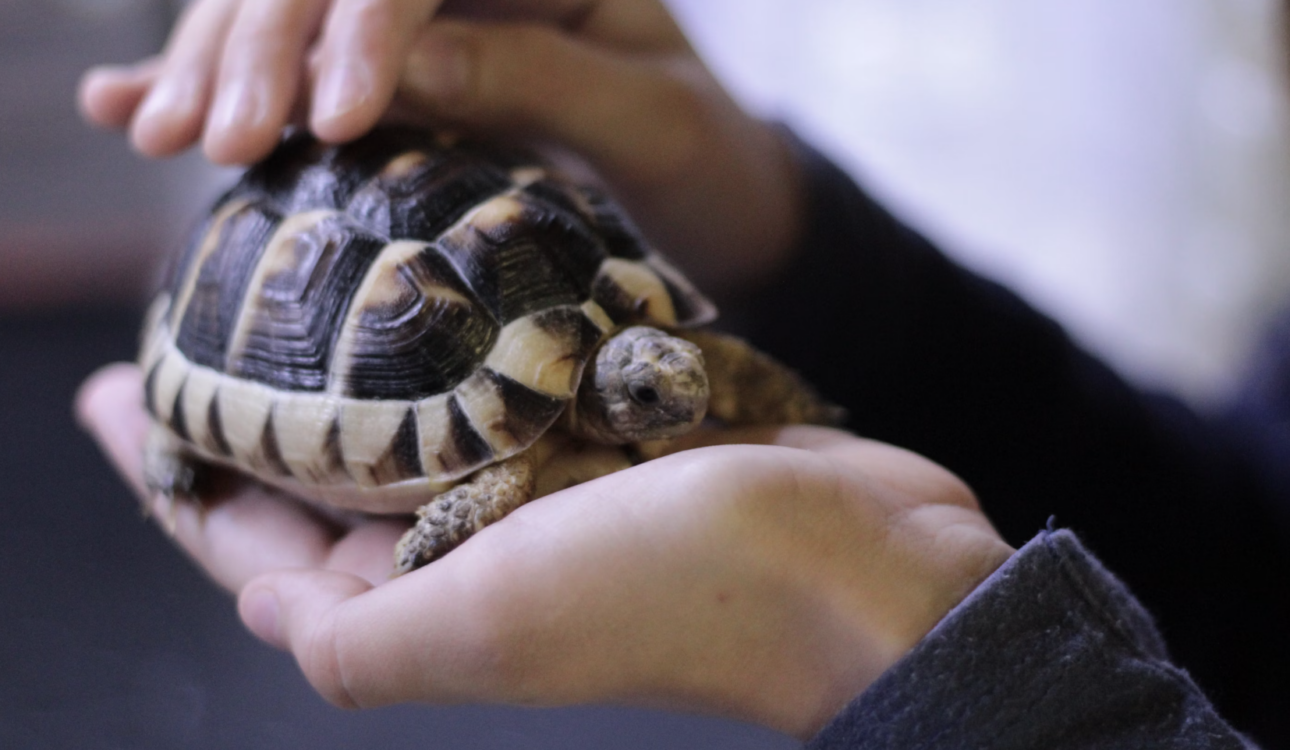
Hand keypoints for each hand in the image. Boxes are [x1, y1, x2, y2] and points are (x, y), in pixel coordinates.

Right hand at [77, 0, 802, 297]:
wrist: (714, 198)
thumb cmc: (702, 158)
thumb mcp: (649, 121)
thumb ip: (534, 83)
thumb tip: (397, 71)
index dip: (363, 25)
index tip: (334, 119)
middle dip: (266, 45)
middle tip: (218, 138)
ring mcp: (427, 7)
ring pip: (292, 7)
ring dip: (215, 61)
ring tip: (153, 129)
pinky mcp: (396, 58)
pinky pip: (297, 58)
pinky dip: (217, 76)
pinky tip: (130, 100)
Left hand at [77, 363, 1012, 738]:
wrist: (855, 565)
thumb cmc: (677, 592)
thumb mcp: (490, 623)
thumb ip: (351, 635)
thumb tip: (251, 595)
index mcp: (431, 597)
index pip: (255, 540)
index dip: (169, 479)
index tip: (103, 397)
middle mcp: (479, 545)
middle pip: (327, 473)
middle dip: (251, 408)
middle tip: (190, 319)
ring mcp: (550, 486)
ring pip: (418, 415)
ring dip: (354, 361)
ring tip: (300, 280)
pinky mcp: (614, 433)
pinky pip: (509, 376)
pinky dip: (462, 333)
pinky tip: (436, 283)